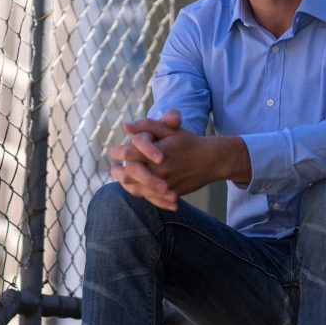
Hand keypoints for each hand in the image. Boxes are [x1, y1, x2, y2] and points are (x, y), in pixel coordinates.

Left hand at [110, 111, 248, 210]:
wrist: (211, 161)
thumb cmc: (188, 142)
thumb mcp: (169, 129)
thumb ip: (146, 126)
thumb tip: (125, 126)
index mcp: (154, 153)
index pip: (127, 155)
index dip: (118, 153)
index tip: (115, 152)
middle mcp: (157, 171)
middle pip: (127, 175)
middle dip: (117, 171)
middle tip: (114, 167)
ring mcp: (163, 185)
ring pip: (136, 189)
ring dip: (126, 183)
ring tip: (122, 176)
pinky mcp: (169, 195)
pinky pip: (150, 199)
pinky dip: (141, 194)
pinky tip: (138, 187)